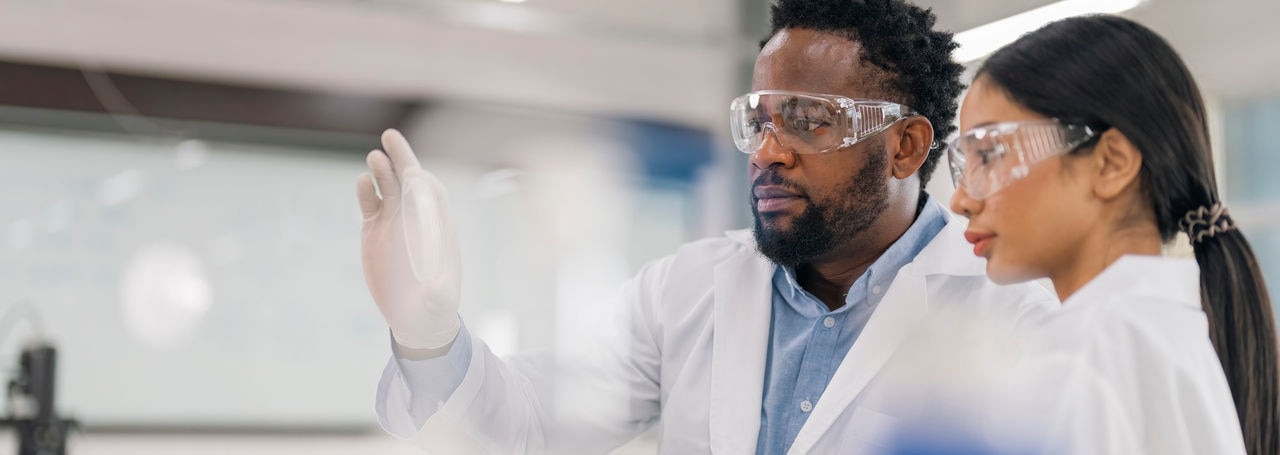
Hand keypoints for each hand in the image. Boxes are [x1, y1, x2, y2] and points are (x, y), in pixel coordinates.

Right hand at [357, 129, 460, 349]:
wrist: (415, 313)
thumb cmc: (434, 304)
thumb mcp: (438, 300)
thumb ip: (437, 294)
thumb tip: (435, 292)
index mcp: (435, 224)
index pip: (431, 192)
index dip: (423, 180)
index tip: (415, 172)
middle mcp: (415, 216)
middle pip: (408, 178)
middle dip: (402, 157)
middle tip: (391, 136)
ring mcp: (393, 219)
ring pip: (387, 185)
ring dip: (382, 170)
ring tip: (375, 158)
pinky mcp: (374, 228)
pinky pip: (369, 202)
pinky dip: (366, 191)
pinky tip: (363, 182)